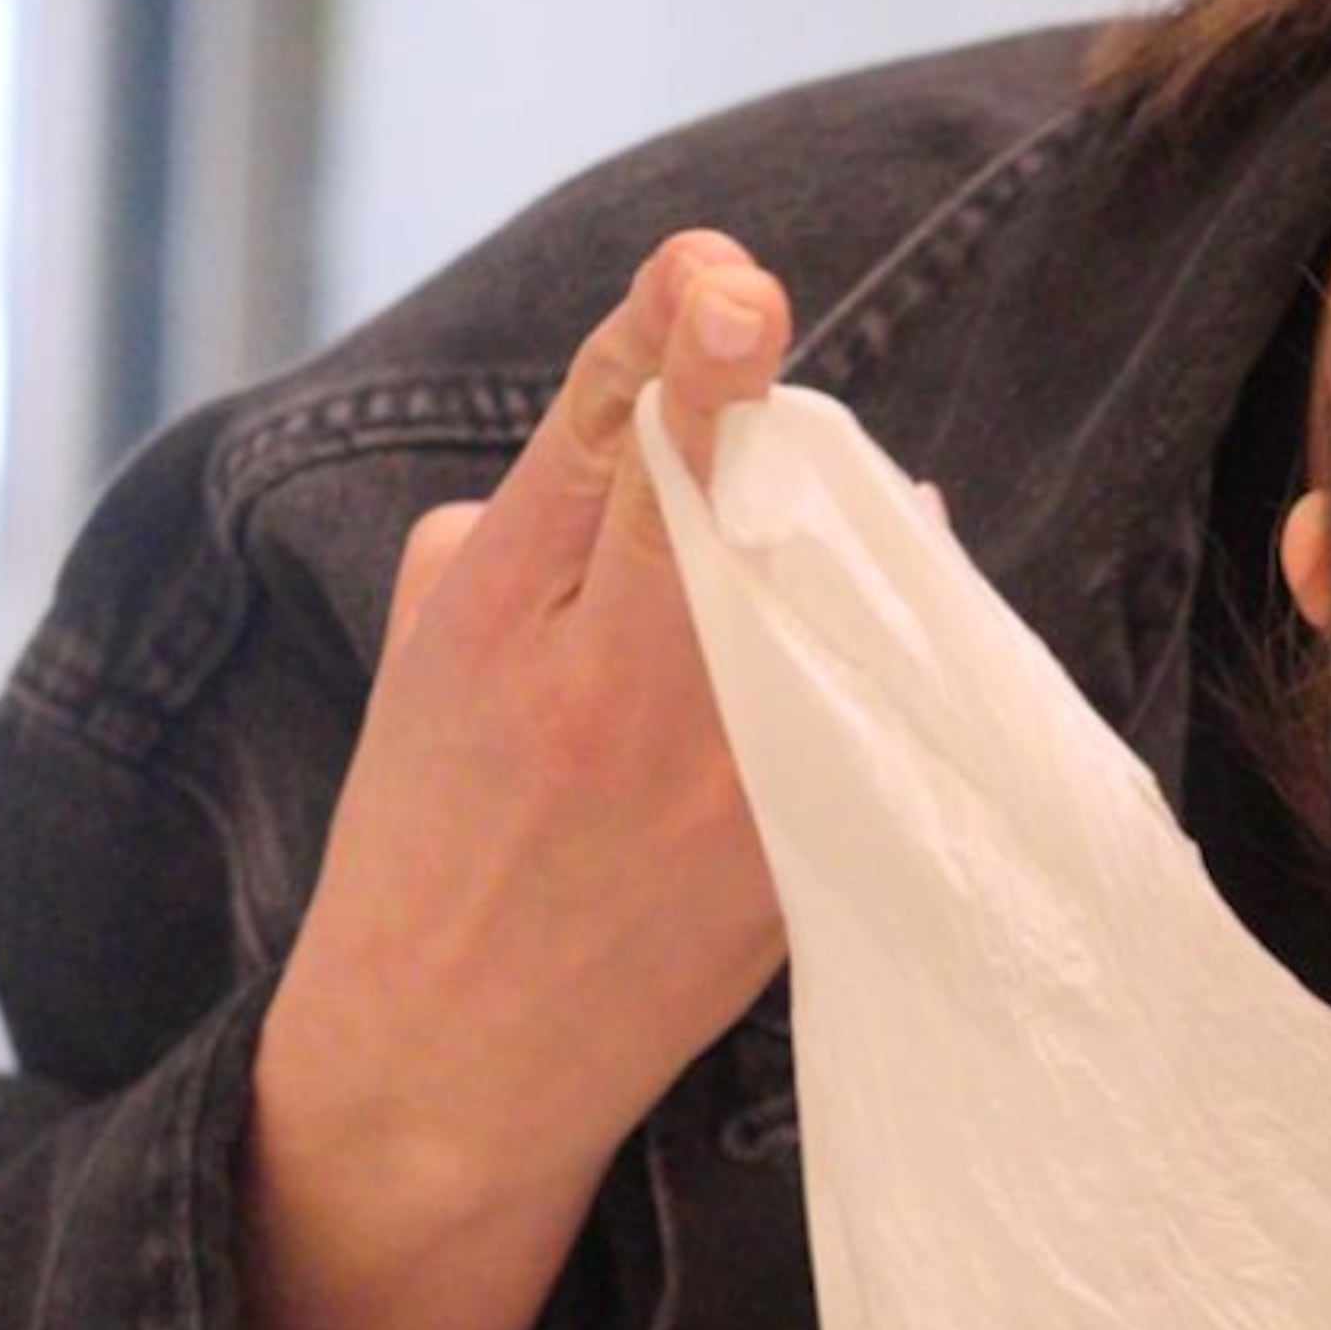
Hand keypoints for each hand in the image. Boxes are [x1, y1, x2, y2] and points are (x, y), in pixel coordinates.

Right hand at [261, 229, 795, 1210]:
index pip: (589, 442)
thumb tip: (686, 435)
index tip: (718, 270)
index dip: (661, 338)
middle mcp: (612, 687)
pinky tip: (900, 595)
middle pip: (709, 496)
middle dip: (736, 391)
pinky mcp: (792, 849)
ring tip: (852, 503)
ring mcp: (718, 775)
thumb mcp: (430, 651)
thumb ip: (532, 523)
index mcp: (499, 618)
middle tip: (745, 308)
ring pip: (821, 587)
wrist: (453, 1059)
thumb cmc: (434, 828)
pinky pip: (873, 704)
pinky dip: (889, 633)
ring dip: (845, 517)